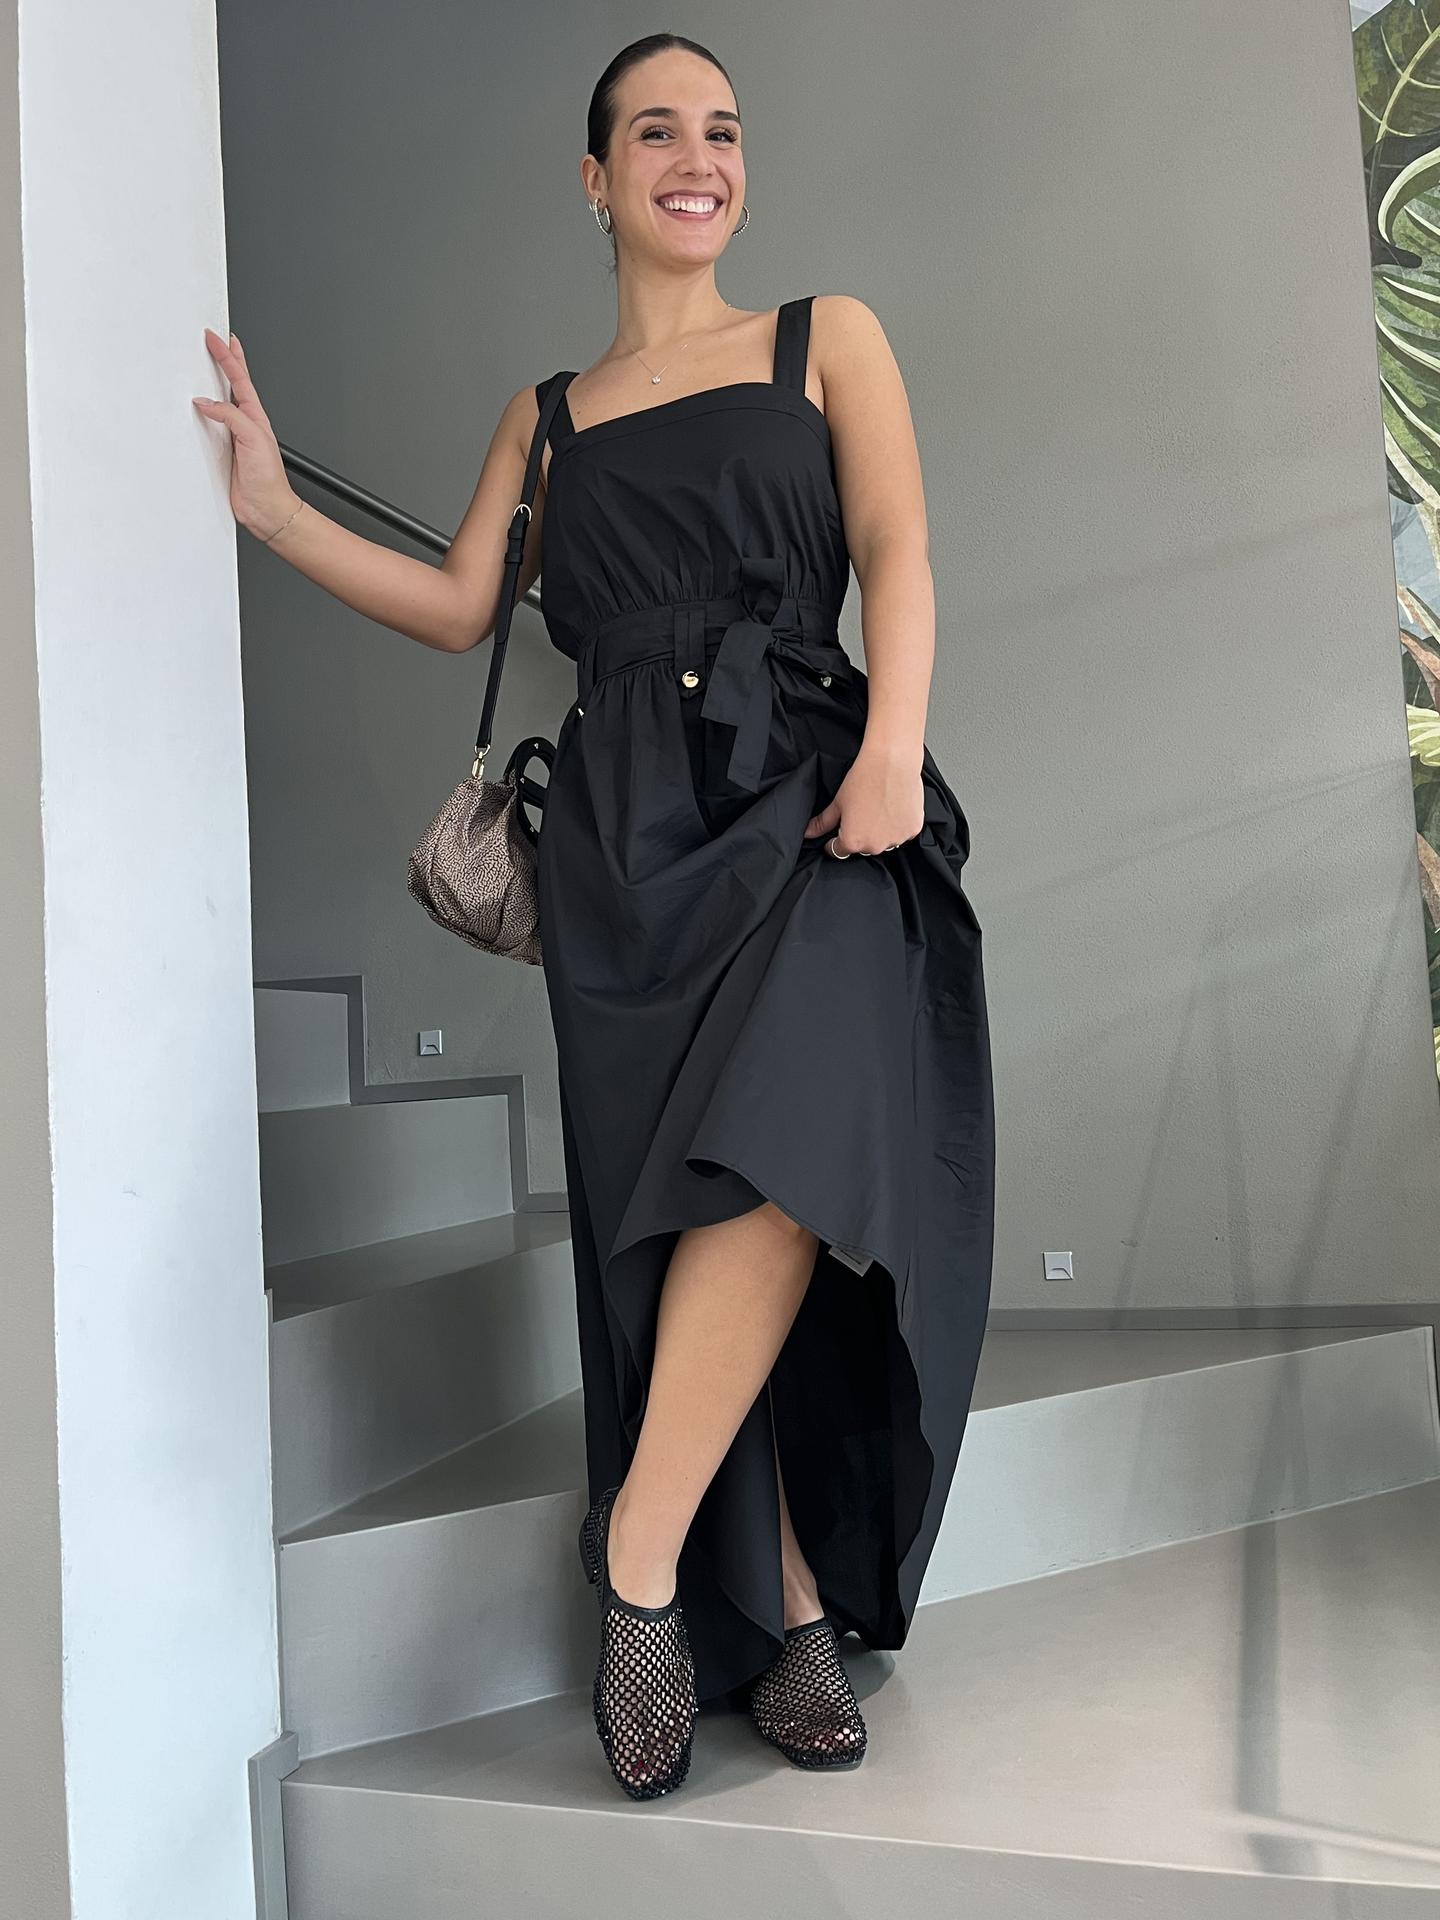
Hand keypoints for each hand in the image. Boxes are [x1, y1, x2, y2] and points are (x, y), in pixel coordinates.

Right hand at [192, 328, 301, 540]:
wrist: (266, 508)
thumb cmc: (269, 479)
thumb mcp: (253, 438)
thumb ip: (230, 416)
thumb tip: (206, 402)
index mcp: (254, 415)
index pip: (239, 377)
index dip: (227, 356)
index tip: (216, 338)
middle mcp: (243, 423)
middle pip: (230, 384)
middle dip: (223, 361)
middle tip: (214, 341)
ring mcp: (230, 436)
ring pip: (216, 403)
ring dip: (209, 384)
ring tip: (202, 364)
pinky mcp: (218, 451)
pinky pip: (205, 427)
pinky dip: (197, 414)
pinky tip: (191, 408)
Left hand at [803, 740, 925, 857]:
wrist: (892, 762)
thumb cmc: (864, 779)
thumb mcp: (838, 802)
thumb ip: (823, 822)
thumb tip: (808, 833)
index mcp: (853, 842)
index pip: (838, 851)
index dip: (834, 841)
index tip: (839, 830)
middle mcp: (874, 846)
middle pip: (863, 847)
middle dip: (860, 835)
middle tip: (863, 812)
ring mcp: (896, 840)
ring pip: (884, 841)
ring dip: (881, 832)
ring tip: (879, 808)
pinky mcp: (913, 830)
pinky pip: (902, 833)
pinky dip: (898, 825)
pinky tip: (894, 807)